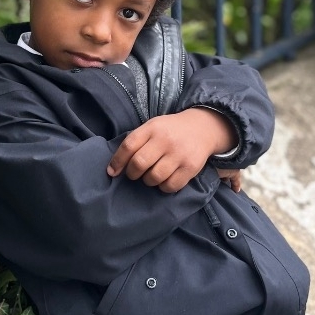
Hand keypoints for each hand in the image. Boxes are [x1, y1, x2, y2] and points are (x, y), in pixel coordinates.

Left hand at [107, 107, 236, 192]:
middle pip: (139, 163)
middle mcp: (166, 140)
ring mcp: (179, 154)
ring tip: (152, 175)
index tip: (112, 172)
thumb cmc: (170, 130)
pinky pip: (170, 186)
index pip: (129, 145)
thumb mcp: (152, 127)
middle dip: (132, 173)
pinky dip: (163, 187)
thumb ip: (135, 142)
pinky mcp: (191, 167)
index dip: (117, 161)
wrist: (202, 128)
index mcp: (153, 128)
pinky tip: (165, 179)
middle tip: (136, 173)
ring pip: (154, 178)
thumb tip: (113, 170)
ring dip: (148, 181)